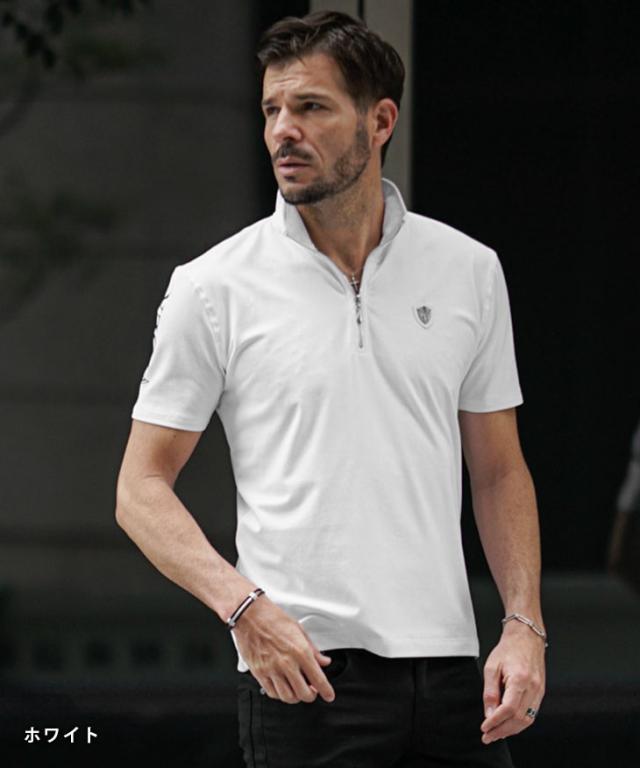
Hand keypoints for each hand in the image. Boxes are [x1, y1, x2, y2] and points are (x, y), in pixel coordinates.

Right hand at [232, 594, 335, 704]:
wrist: (250, 615)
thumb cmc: (272, 618)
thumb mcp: (299, 629)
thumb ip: (313, 649)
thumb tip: (323, 661)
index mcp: (300, 651)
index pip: (318, 679)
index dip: (326, 691)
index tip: (329, 695)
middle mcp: (287, 663)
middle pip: (304, 694)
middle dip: (311, 695)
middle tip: (312, 691)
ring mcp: (272, 669)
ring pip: (288, 697)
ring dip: (296, 697)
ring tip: (297, 690)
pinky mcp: (259, 673)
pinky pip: (272, 693)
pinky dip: (280, 694)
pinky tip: (283, 687)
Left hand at [480, 620, 545, 743]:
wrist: (526, 637)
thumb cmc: (509, 649)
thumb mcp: (491, 667)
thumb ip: (490, 691)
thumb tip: (489, 713)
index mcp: (520, 679)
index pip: (508, 708)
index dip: (496, 721)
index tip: (485, 727)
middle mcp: (533, 687)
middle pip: (518, 718)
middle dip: (502, 730)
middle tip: (488, 736)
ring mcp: (539, 691)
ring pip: (527, 719)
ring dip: (511, 730)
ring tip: (496, 734)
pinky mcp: (540, 693)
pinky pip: (531, 714)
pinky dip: (519, 723)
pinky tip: (508, 725)